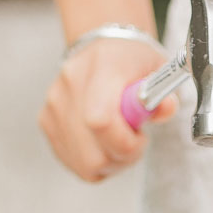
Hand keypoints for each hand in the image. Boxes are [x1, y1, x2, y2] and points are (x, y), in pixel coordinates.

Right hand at [38, 36, 178, 182]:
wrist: (103, 49)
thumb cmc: (133, 63)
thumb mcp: (158, 71)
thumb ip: (163, 95)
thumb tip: (166, 108)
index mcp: (104, 66)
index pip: (100, 120)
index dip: (124, 142)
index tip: (140, 136)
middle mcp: (72, 83)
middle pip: (92, 153)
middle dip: (121, 157)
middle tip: (133, 140)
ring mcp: (55, 103)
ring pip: (84, 163)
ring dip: (109, 162)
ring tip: (120, 141)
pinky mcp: (46, 120)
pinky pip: (74, 162)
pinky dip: (93, 161)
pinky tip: (104, 143)